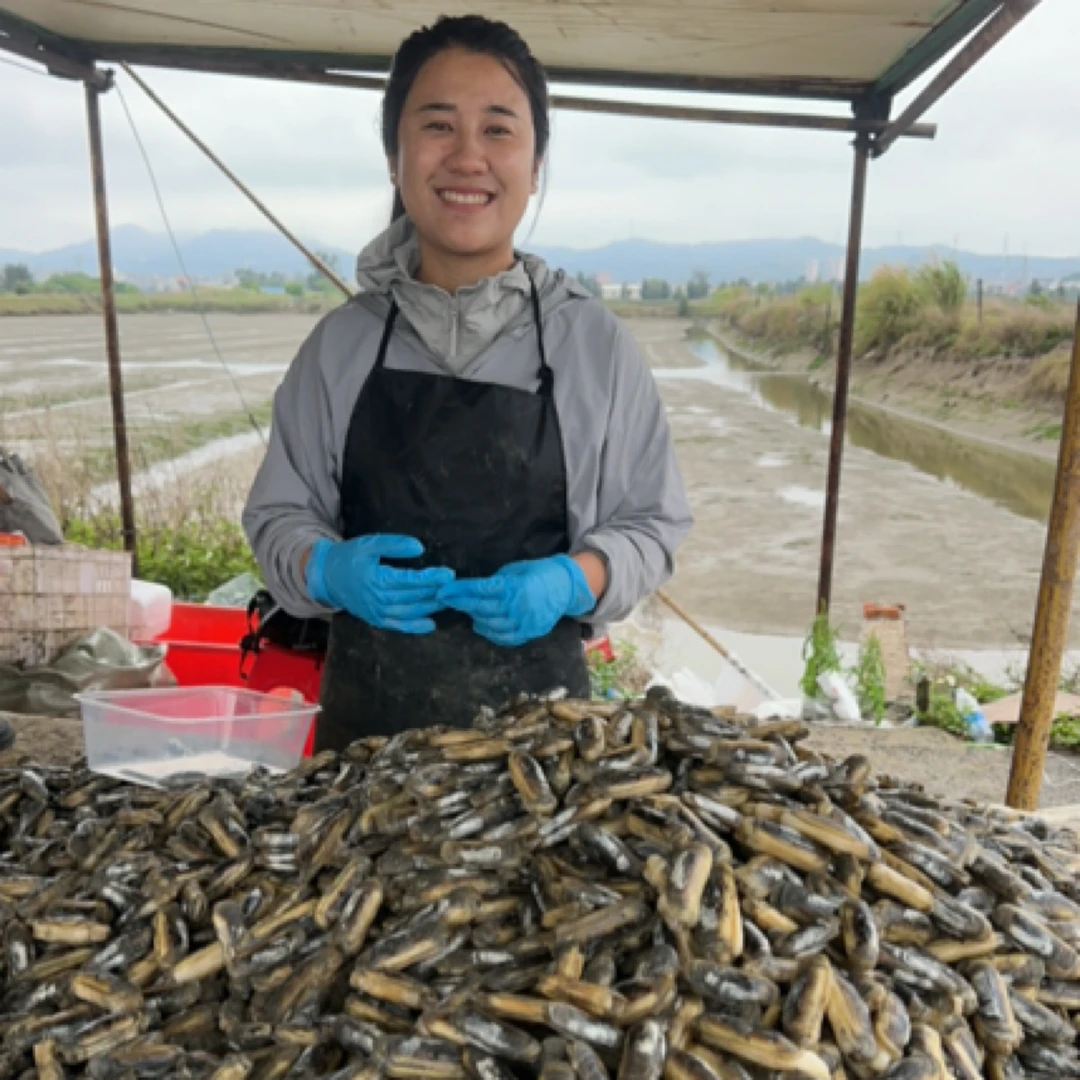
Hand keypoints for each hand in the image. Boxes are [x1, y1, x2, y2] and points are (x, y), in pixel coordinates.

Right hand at [305, 535, 453, 633]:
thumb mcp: (369, 544)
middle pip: (413, 597)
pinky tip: (430, 624)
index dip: (431, 578)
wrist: (327, 577)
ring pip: (409, 612)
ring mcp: (377, 612)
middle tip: (454, 588)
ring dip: (430, 608)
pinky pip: (398, 626)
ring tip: (448, 600)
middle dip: (436, 592)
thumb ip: (394, 545)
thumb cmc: (350, 557)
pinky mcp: (376, 620)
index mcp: (377, 578)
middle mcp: (378, 599)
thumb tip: (419, 547)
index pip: (410, 580)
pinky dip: (415, 627)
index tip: (449, 574)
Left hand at [438, 554, 594, 646]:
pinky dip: (490, 633)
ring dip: (474, 617)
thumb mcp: (515, 570)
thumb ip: (496, 581)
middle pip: (483, 608)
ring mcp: (525, 622)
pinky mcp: (530, 632)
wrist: (566, 587)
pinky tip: (480, 625)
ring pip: (491, 624)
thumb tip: (473, 589)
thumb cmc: (538, 573)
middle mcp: (520, 606)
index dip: (460, 591)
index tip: (444, 590)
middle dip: (461, 603)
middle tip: (446, 599)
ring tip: (464, 610)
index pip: (481, 590)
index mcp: (516, 586)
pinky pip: (505, 637)